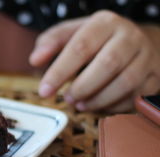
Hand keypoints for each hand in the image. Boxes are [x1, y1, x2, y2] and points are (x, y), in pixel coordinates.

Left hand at [29, 10, 159, 111]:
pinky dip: (115, 106)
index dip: (59, 72)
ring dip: (98, 100)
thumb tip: (35, 60)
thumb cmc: (96, 40)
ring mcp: (146, 57)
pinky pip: (136, 96)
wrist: (138, 42)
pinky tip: (100, 106)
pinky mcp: (154, 77)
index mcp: (105, 23)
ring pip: (125, 82)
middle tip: (67, 99)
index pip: (80, 47)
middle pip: (107, 64)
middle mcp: (129, 36)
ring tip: (80, 104)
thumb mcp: (72, 33)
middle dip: (82, 87)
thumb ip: (50, 43)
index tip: (44, 91)